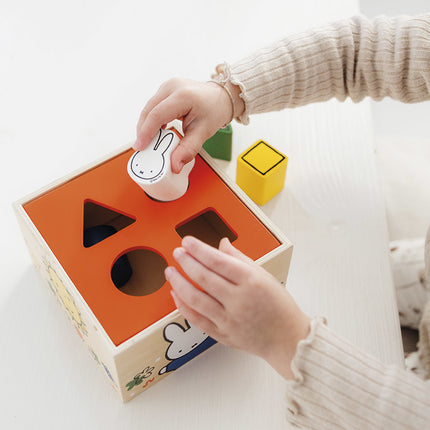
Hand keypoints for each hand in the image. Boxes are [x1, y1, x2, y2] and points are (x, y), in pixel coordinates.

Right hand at [134, 78, 243, 172]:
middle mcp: (173, 87)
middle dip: (143, 131)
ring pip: (148, 108)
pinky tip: (154, 133)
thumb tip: (174, 165)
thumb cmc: (214, 110)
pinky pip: (153, 107)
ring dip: (145, 126)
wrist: (221, 98)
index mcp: (183, 95)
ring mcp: (168, 86)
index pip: (157, 115)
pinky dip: (151, 120)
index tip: (140, 147)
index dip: (146, 132)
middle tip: (142, 148)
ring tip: (148, 143)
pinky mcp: (165, 90)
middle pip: (149, 111)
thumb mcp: (203, 133)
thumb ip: (188, 150)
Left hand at [165, 236, 309, 379]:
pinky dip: (183, 307)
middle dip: (186, 262)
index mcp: (251, 281)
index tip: (187, 241)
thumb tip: (221, 244)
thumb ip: (240, 259)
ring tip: (170, 271)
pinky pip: (197, 320)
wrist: (288, 340)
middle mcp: (238, 299)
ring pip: (196, 299)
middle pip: (204, 277)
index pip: (218, 260)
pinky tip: (176, 295)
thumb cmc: (279, 306)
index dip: (199, 249)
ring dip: (179, 283)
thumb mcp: (264, 276)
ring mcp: (229, 319)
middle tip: (177, 253)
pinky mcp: (222, 334)